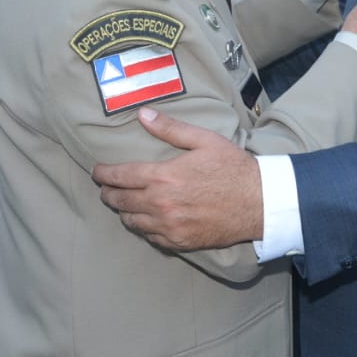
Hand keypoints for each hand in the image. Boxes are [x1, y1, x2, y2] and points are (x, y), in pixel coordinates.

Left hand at [92, 107, 262, 249]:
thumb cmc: (233, 168)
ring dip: (124, 211)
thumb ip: (170, 129)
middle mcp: (161, 204)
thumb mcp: (204, 140)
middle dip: (108, 193)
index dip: (103, 174)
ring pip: (131, 221)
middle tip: (105, 188)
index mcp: (164, 177)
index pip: (120, 176)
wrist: (258, 203)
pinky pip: (149, 237)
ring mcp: (169, 226)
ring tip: (124, 204)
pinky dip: (143, 227)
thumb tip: (143, 115)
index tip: (97, 171)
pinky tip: (147, 220)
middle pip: (120, 201)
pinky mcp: (179, 242)